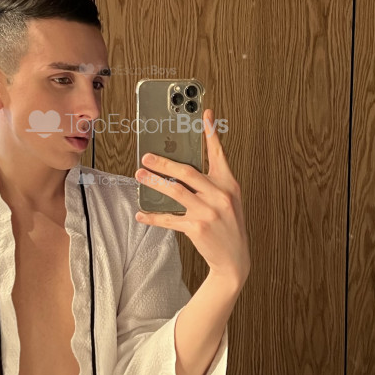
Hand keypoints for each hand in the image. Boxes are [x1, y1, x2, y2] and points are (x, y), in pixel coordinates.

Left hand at [135, 108, 249, 286]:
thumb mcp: (228, 201)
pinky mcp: (197, 228)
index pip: (219, 153)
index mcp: (229, 184)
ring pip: (175, 191)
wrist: (235, 260)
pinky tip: (141, 214)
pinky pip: (169, 219)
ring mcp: (208, 211)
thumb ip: (211, 184)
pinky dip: (153, 217)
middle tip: (147, 156)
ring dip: (154, 182)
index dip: (211, 133)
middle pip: (187, 171)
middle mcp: (220, 195)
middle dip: (164, 162)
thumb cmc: (229, 227)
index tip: (204, 114)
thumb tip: (182, 169)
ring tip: (140, 176)